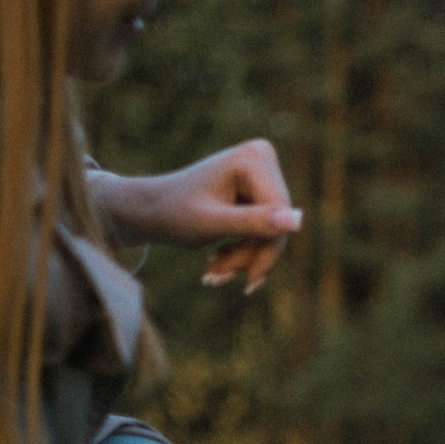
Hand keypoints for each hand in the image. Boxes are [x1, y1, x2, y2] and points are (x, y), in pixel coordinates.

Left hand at [87, 139, 300, 292]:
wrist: (148, 209)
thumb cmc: (173, 213)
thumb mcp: (212, 224)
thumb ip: (254, 223)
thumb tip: (296, 222)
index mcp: (254, 159)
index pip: (279, 214)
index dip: (267, 251)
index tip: (248, 285)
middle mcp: (263, 158)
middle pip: (277, 223)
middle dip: (251, 256)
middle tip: (216, 279)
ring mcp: (262, 172)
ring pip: (272, 231)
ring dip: (244, 258)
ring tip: (212, 275)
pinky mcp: (258, 188)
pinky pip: (264, 228)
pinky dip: (243, 250)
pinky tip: (219, 262)